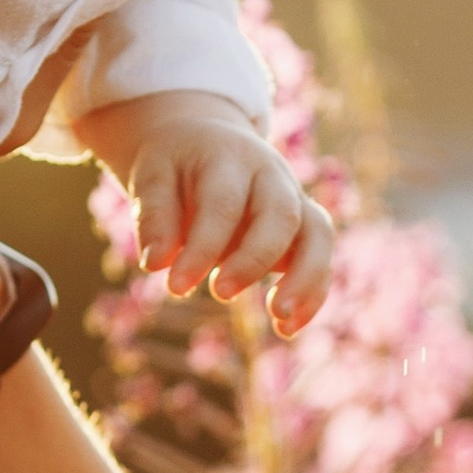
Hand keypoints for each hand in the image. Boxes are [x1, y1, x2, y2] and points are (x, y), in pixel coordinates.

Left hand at [125, 115, 334, 331]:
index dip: (202, 248)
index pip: (223, 203)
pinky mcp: (304, 229)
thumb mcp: (152, 178)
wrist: (205, 142)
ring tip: (279, 320)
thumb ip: (153, 217)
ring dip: (304, 280)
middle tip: (221, 294)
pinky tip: (286, 330)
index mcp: (230, 156)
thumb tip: (156, 263)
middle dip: (254, 259)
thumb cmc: (175, 167)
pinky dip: (312, 296)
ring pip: (318, 234)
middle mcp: (272, 174)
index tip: (176, 287)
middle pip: (281, 213)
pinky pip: (321, 260)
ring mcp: (294, 200)